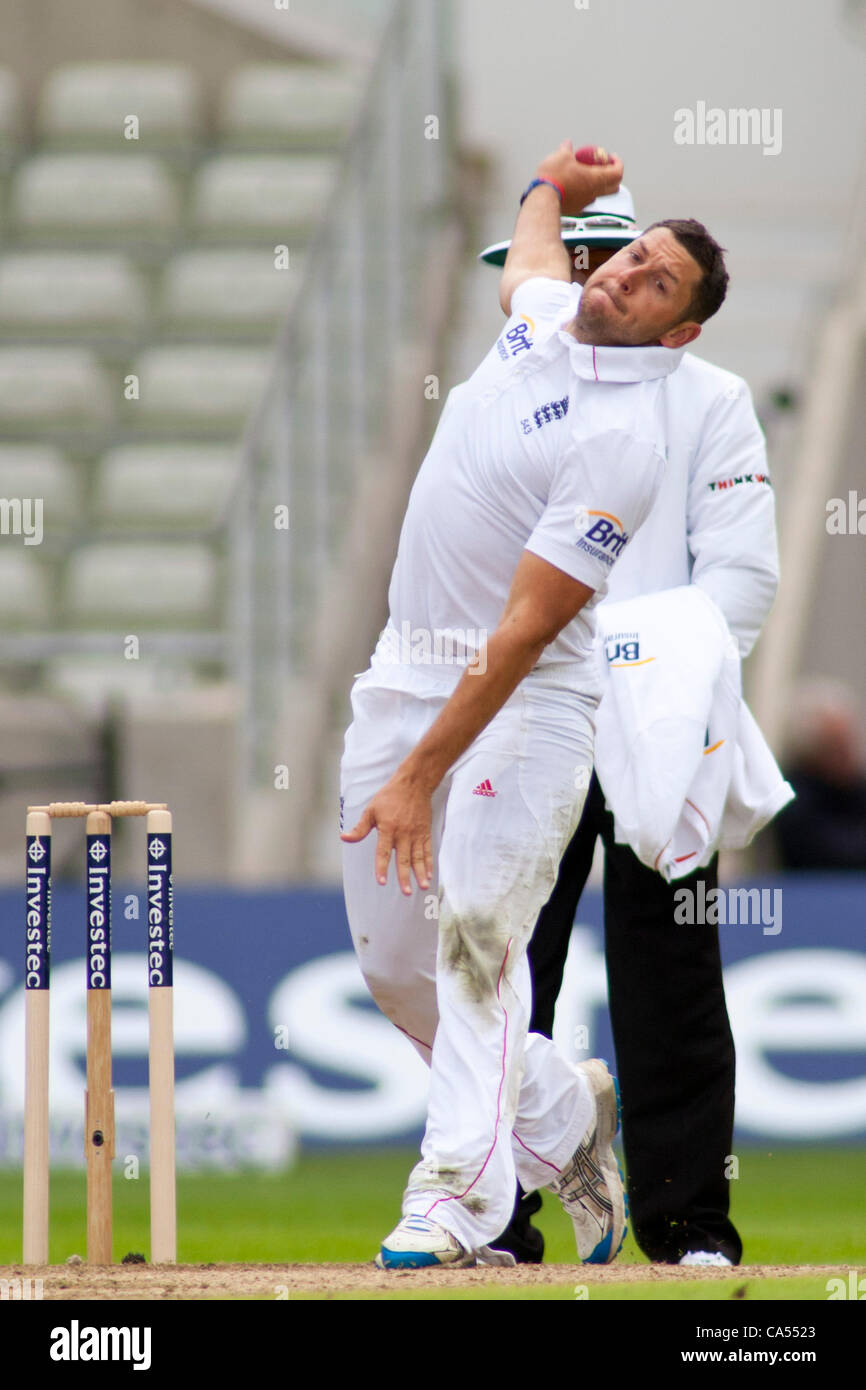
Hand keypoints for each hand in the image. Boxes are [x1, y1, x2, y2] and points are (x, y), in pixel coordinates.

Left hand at [341, 768, 433, 895]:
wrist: (414, 784)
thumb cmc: (390, 796)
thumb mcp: (371, 810)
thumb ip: (360, 828)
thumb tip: (345, 838)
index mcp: (388, 828)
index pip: (383, 852)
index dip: (382, 867)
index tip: (381, 881)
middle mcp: (403, 834)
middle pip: (404, 859)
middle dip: (405, 877)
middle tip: (406, 892)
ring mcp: (416, 834)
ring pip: (418, 857)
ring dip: (420, 873)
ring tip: (423, 887)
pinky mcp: (425, 833)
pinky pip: (428, 851)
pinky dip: (429, 864)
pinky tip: (430, 875)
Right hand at [536, 139, 622, 216]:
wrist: (542, 201)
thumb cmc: (553, 177)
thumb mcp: (560, 157)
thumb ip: (566, 149)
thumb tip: (567, 143)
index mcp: (595, 179)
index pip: (618, 173)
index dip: (618, 163)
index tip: (611, 156)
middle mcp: (593, 193)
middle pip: (614, 187)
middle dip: (613, 176)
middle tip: (604, 167)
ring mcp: (584, 203)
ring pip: (598, 194)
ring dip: (596, 184)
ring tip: (584, 174)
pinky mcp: (575, 209)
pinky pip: (584, 200)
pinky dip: (584, 191)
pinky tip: (572, 185)